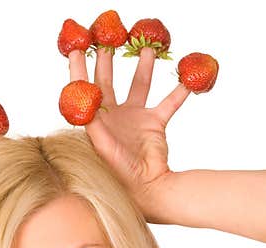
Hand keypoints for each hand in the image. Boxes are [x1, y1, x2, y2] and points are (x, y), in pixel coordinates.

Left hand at [67, 48, 189, 219]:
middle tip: (106, 38)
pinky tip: (188, 79)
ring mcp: (135, 119)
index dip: (79, 69)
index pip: (84, 90)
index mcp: (96, 122)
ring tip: (147, 48)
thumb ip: (92, 123)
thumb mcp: (101, 148)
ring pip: (139, 86)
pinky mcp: (155, 124)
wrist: (148, 191)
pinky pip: (169, 103)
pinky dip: (179, 92)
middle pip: (107, 81)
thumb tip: (82, 98)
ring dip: (143, 68)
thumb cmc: (120, 175)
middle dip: (106, 60)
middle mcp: (114, 117)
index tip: (78, 48)